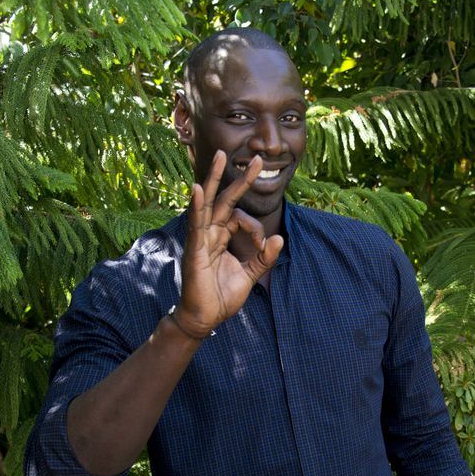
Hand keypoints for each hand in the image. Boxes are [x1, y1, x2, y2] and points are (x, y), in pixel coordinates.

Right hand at [174, 150, 282, 337]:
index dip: (256, 228)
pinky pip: (195, 224)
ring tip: (221, 156)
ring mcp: (200, 240)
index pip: (240, 218)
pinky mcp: (195, 250)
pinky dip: (197, 206)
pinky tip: (198, 189)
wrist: (205, 318)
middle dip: (240, 179)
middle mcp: (210, 234)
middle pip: (225, 200)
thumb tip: (279, 240)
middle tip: (257, 159)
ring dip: (214, 179)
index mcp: (221, 238)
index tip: (262, 245)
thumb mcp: (249, 275)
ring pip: (208, 204)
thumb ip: (263, 258)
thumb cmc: (222, 297)